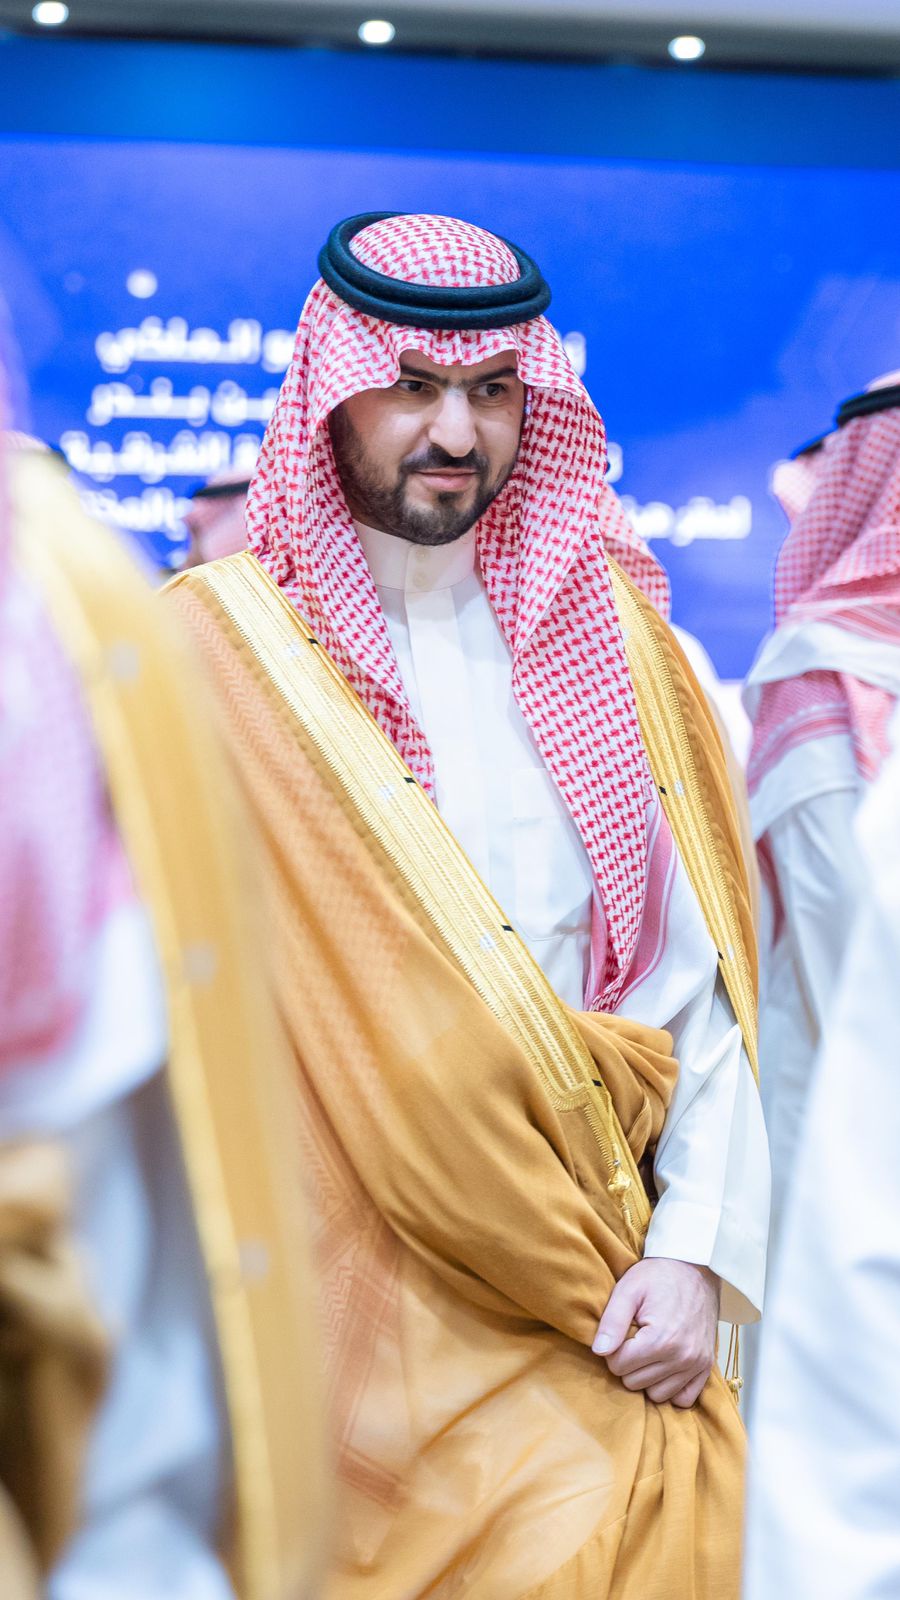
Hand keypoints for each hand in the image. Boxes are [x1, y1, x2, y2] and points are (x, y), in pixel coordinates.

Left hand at [592, 1258, 719, 1407]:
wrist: (696, 1267)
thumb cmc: (659, 1276)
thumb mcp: (629, 1289)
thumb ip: (612, 1321)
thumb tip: (599, 1351)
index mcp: (660, 1340)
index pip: (618, 1366)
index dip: (612, 1350)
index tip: (620, 1332)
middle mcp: (682, 1357)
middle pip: (634, 1383)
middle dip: (628, 1363)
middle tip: (634, 1339)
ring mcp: (697, 1364)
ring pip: (657, 1394)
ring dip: (647, 1377)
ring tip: (648, 1351)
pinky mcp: (706, 1367)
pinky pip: (683, 1398)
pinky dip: (671, 1387)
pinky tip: (664, 1366)